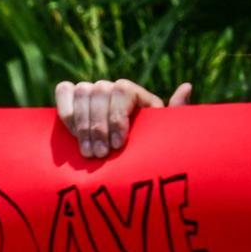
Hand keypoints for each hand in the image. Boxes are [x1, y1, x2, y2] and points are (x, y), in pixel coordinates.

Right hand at [54, 78, 191, 158]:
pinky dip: (66, 111)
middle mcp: (112, 88)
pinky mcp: (72, 99)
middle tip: (101, 155)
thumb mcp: (165, 134)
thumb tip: (186, 87)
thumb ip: (176, 112)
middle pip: (99, 91)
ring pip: (81, 92)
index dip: (117, 115)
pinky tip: (73, 135)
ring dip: (82, 124)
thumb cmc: (146, 149)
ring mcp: (91, 92)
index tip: (119, 144)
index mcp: (136, 94)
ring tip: (88, 152)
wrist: (123, 164)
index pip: (122, 90)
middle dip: (97, 126)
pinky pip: (63, 92)